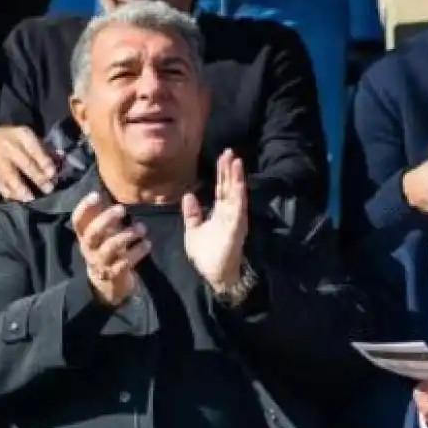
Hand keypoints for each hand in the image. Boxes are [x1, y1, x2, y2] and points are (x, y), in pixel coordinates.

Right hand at [0, 126, 57, 201]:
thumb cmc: (18, 140)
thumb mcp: (32, 138)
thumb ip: (46, 150)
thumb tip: (61, 160)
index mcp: (22, 135)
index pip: (34, 149)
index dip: (44, 162)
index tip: (52, 174)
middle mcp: (8, 146)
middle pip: (24, 163)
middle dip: (37, 177)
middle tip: (48, 189)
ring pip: (9, 175)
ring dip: (21, 189)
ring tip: (30, 198)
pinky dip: (9, 192)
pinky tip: (18, 198)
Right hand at [71, 192, 149, 307]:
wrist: (107, 285)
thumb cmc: (106, 250)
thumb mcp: (101, 233)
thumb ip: (101, 216)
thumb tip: (103, 191)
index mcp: (84, 237)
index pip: (78, 221)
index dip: (84, 207)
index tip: (96, 194)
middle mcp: (89, 249)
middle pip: (93, 233)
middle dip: (106, 219)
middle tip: (122, 209)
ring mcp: (101, 263)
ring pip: (110, 248)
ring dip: (127, 235)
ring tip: (142, 228)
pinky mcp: (115, 274)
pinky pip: (125, 262)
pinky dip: (138, 252)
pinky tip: (147, 244)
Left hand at [183, 150, 249, 292]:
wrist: (213, 276)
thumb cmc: (206, 256)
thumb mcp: (193, 231)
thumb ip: (192, 214)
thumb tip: (189, 194)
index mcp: (220, 213)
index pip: (222, 188)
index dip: (223, 173)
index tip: (224, 156)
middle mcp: (229, 213)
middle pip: (230, 187)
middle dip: (230, 170)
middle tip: (230, 151)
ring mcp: (234, 220)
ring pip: (236, 194)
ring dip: (237, 178)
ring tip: (236, 161)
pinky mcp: (236, 228)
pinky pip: (238, 208)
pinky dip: (239, 194)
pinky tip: (238, 183)